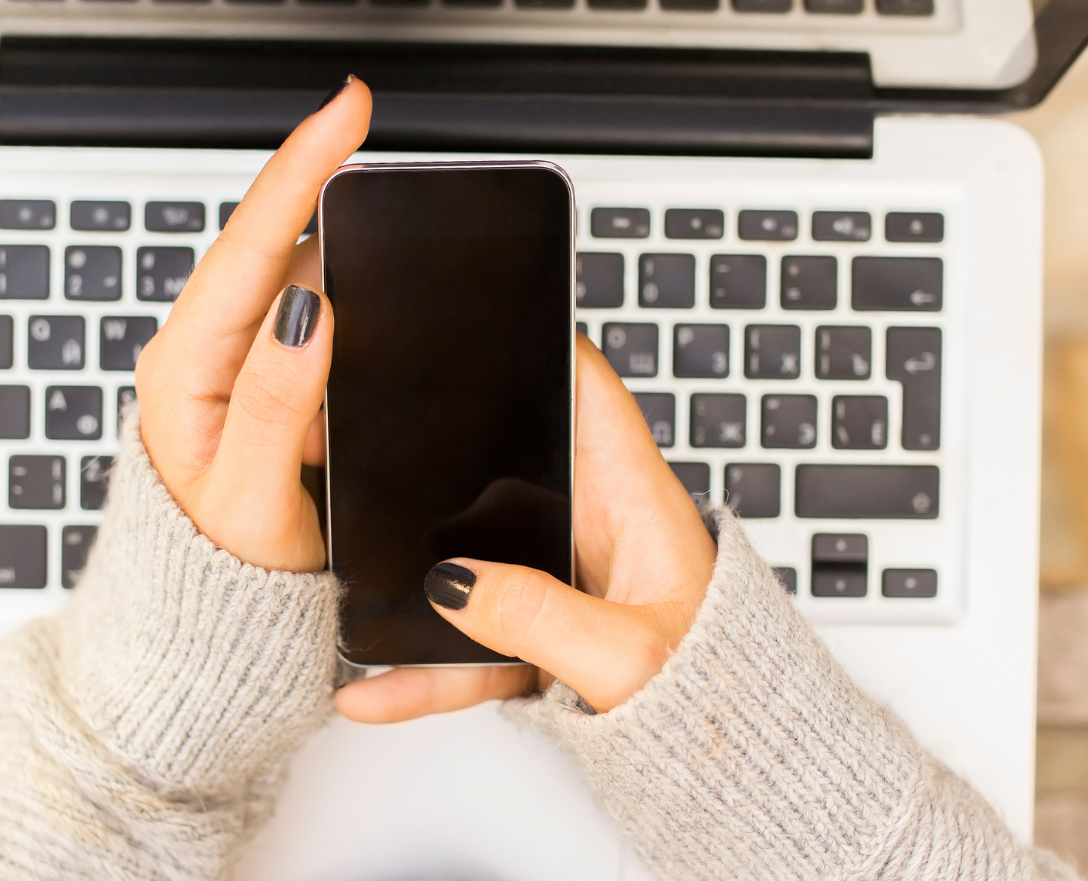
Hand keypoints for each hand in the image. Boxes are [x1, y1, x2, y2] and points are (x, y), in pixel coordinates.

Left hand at [134, 78, 370, 571]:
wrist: (207, 631)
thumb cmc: (217, 581)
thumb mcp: (249, 502)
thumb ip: (273, 407)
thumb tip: (308, 311)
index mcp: (185, 374)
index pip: (245, 248)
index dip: (299, 171)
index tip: (345, 114)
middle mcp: (200, 357)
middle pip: (268, 247)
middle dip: (322, 188)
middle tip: (375, 146)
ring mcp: (230, 368)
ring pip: (289, 281)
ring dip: (338, 246)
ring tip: (388, 222)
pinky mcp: (257, 385)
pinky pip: (304, 322)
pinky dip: (344, 297)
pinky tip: (374, 297)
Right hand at [335, 339, 718, 719]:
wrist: (738, 771)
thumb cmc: (720, 698)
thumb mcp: (626, 655)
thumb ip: (539, 618)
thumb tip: (455, 584)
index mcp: (636, 502)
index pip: (589, 393)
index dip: (540, 346)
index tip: (478, 316)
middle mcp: (597, 528)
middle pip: (507, 465)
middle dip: (439, 453)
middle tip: (365, 435)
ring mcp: (564, 580)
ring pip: (475, 561)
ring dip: (413, 577)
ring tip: (349, 574)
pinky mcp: (544, 636)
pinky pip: (472, 640)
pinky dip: (427, 668)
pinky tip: (377, 690)